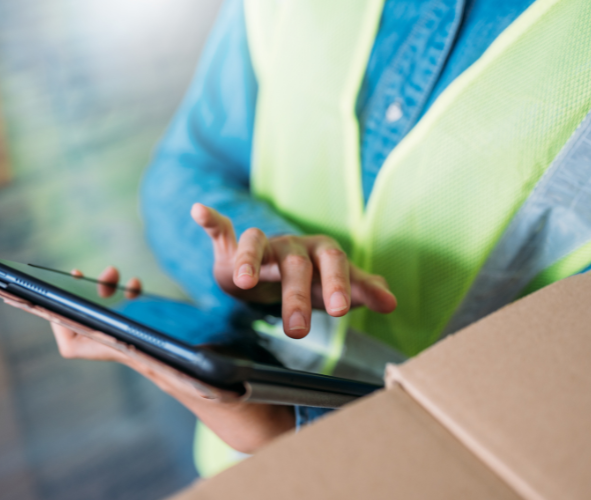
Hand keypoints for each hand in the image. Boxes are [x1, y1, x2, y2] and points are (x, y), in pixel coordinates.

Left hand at [49, 264, 293, 452]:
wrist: (237, 400)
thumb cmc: (222, 383)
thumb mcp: (203, 359)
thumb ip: (179, 351)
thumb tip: (158, 333)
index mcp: (134, 355)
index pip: (77, 344)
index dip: (59, 319)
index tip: (61, 289)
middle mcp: (130, 352)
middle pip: (83, 326)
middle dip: (84, 295)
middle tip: (103, 274)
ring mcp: (138, 347)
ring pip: (104, 320)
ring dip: (105, 295)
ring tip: (120, 276)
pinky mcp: (150, 343)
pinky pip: (125, 320)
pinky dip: (126, 301)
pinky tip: (137, 288)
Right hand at [191, 203, 396, 337]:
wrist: (269, 276)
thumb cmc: (306, 281)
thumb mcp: (333, 288)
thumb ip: (361, 291)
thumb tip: (392, 302)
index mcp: (321, 254)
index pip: (334, 265)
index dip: (337, 284)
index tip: (340, 311)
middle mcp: (292, 246)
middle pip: (296, 264)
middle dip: (297, 296)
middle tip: (297, 330)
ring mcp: (262, 244)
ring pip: (256, 245)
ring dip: (250, 260)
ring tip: (245, 279)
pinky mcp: (232, 244)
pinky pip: (221, 228)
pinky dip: (211, 219)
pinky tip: (199, 211)